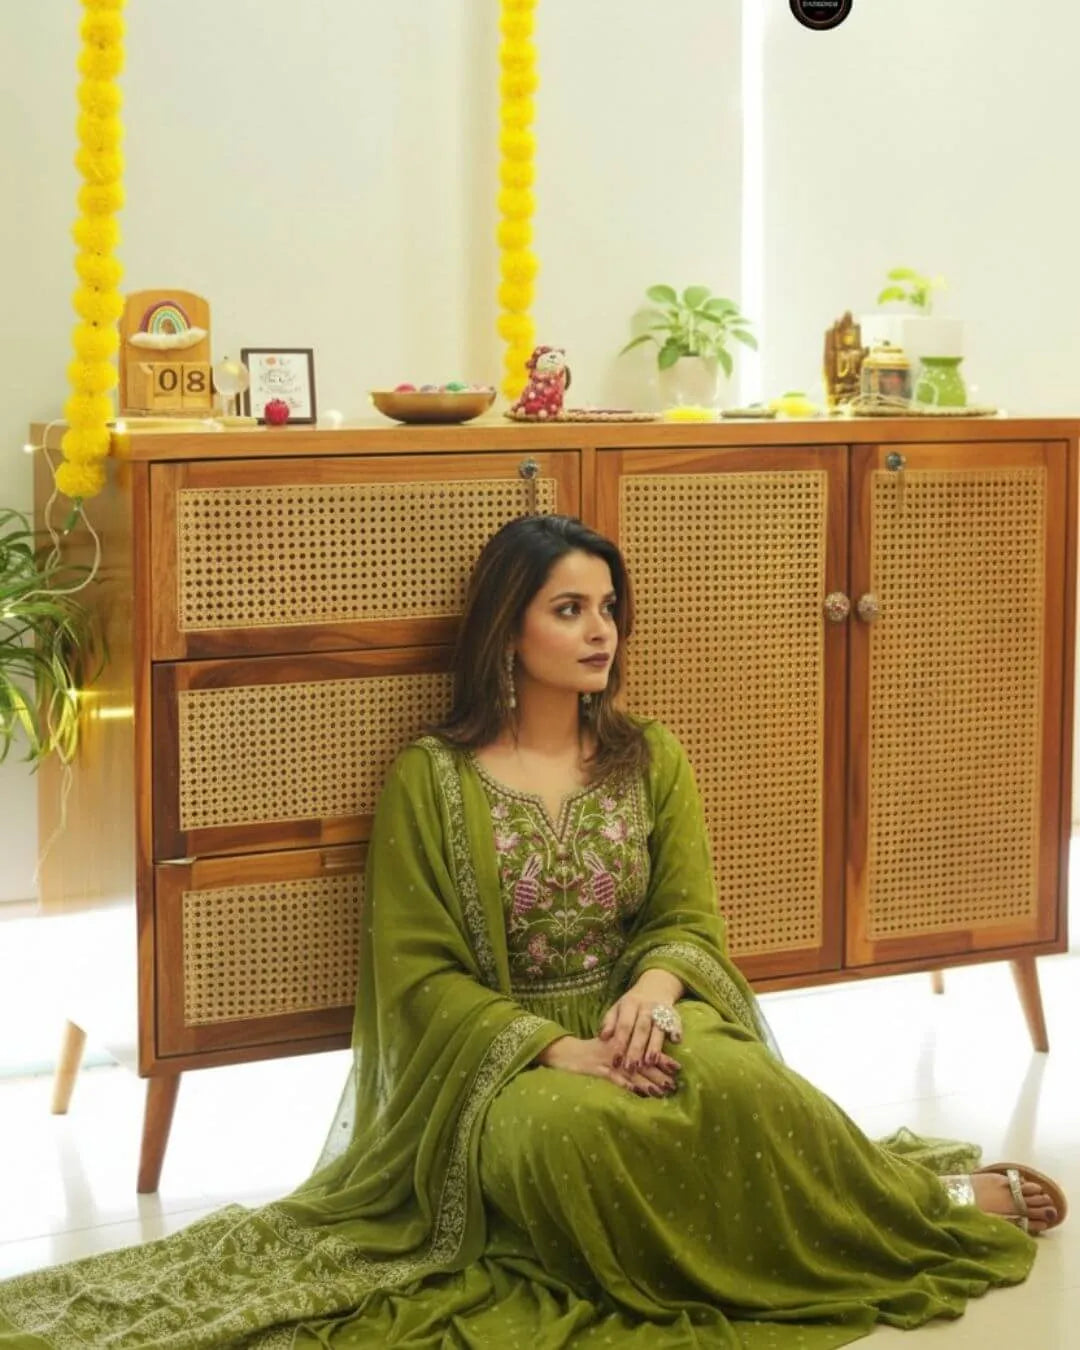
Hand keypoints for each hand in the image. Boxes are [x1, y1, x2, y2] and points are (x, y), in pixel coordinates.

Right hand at [537, 1035, 677, 1096]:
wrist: (563, 1052)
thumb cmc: (588, 1053)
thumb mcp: (608, 1050)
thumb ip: (626, 1054)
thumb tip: (646, 1065)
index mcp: (622, 1044)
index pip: (645, 1050)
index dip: (662, 1060)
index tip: (678, 1068)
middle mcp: (617, 1051)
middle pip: (642, 1063)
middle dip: (659, 1074)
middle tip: (675, 1084)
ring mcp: (606, 1061)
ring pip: (631, 1071)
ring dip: (647, 1082)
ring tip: (662, 1091)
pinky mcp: (596, 1071)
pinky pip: (613, 1078)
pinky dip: (625, 1085)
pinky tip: (637, 1092)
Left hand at [599, 968, 684, 1074]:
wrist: (654, 986)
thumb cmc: (631, 1005)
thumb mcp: (617, 1009)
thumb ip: (609, 1022)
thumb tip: (603, 1037)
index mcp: (630, 1004)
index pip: (624, 1025)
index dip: (620, 1043)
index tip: (616, 1061)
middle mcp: (646, 1006)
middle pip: (641, 1029)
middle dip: (636, 1049)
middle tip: (631, 1067)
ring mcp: (661, 1009)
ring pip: (658, 1028)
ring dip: (655, 1045)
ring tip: (650, 1062)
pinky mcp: (674, 1013)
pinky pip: (676, 1022)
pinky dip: (676, 1030)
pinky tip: (676, 1041)